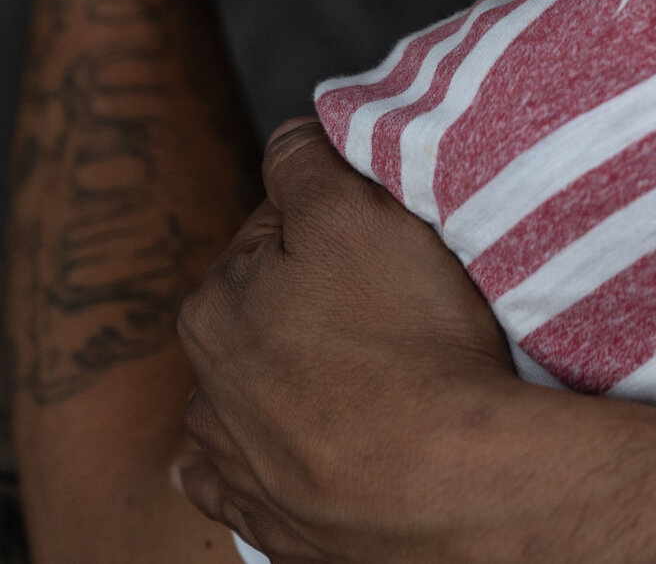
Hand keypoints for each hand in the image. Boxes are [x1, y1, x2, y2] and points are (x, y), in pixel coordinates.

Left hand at [174, 121, 535, 562]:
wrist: (447, 480)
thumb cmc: (408, 341)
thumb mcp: (359, 211)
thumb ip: (308, 160)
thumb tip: (288, 135)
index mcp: (214, 306)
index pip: (274, 231)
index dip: (340, 221)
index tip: (392, 235)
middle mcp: (208, 389)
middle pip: (269, 313)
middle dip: (321, 299)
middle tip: (402, 298)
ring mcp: (239, 464)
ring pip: (259, 397)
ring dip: (299, 379)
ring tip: (380, 373)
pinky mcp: (276, 521)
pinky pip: (254, 484)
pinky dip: (273, 463)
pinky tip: (311, 445)